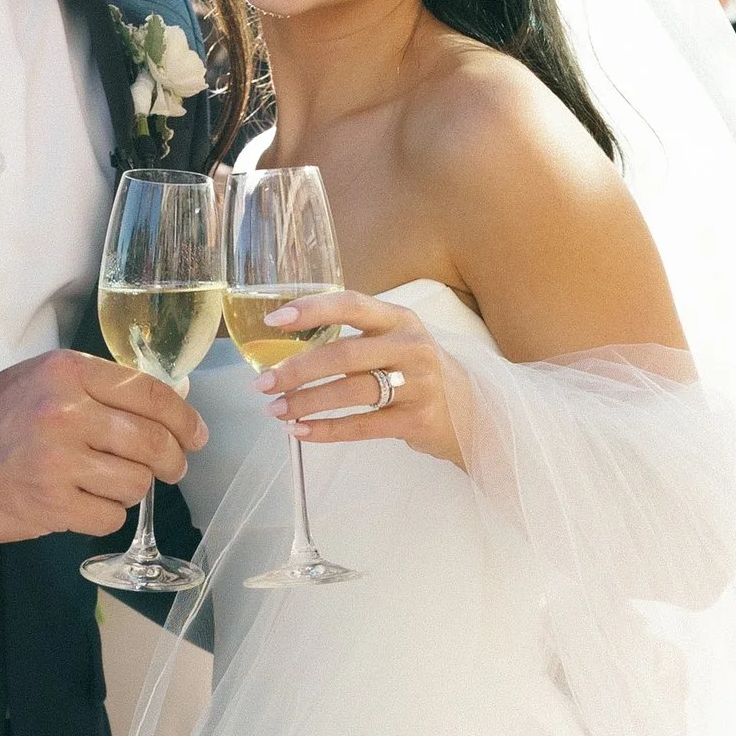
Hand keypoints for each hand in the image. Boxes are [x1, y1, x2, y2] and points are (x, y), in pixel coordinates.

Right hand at [0, 349, 207, 544]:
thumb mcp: (39, 382)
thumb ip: (96, 390)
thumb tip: (167, 406)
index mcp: (68, 372)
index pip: (152, 394)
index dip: (185, 420)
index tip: (196, 437)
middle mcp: (66, 410)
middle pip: (154, 442)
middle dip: (171, 462)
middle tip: (170, 470)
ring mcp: (58, 459)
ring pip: (135, 484)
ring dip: (129, 491)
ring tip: (102, 485)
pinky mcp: (49, 503)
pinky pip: (109, 517)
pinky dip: (102, 516)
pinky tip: (79, 505)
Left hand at [254, 288, 470, 468]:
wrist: (473, 412)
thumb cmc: (420, 373)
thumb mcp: (397, 342)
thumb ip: (357, 337)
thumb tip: (287, 345)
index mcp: (400, 320)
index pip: (352, 305)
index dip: (311, 310)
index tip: (274, 321)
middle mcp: (411, 348)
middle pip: (344, 354)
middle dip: (298, 369)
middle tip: (263, 383)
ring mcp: (418, 385)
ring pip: (351, 392)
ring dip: (307, 402)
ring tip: (276, 410)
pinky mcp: (417, 421)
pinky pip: (363, 426)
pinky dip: (327, 430)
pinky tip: (301, 431)